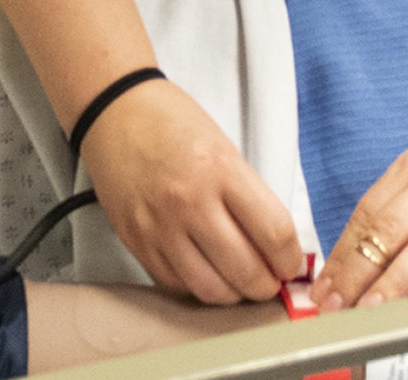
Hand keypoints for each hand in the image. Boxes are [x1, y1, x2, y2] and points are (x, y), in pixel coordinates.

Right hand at [79, 80, 304, 304]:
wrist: (115, 113)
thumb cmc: (174, 124)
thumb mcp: (225, 149)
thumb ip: (249, 197)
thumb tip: (275, 246)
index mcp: (221, 170)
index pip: (274, 232)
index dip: (291, 259)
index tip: (292, 265)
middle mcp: (190, 201)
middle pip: (246, 270)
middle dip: (267, 286)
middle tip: (271, 282)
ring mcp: (160, 226)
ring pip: (210, 289)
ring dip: (234, 295)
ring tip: (240, 283)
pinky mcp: (136, 242)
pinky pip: (176, 284)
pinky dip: (198, 287)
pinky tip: (207, 273)